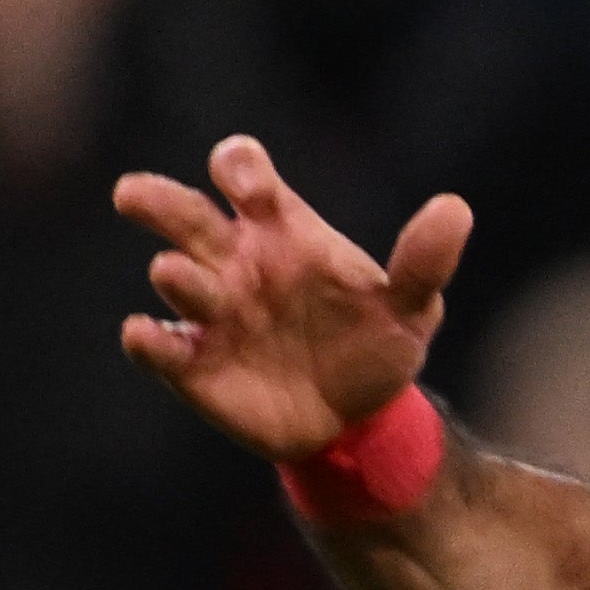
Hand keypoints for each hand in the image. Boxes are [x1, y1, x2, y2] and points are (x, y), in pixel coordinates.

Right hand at [114, 133, 468, 464]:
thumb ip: (424, 262)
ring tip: (177, 275)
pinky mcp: (194, 364)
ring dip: (173, 273)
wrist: (359, 420)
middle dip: (157, 199)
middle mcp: (235, 260)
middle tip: (133, 196)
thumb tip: (455, 208)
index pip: (243, 173)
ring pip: (173, 274)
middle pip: (184, 213)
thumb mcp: (411, 306)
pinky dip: (148, 340)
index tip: (247, 187)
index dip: (238, 168)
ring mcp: (212, 311)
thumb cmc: (375, 343)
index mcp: (280, 228)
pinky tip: (148, 335)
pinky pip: (158, 345)